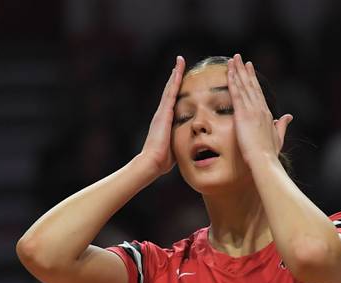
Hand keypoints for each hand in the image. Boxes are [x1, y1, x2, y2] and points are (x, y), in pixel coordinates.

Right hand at [139, 55, 185, 176]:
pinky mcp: (164, 112)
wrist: (152, 162)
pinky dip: (175, 79)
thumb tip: (189, 146)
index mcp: (164, 122)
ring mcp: (162, 112)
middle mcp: (162, 114)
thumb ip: (180, 142)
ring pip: (170, 88)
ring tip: (180, 61)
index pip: (172, 102)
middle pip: (169, 91)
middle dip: (175, 78)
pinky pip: (171, 92)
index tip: (180, 80)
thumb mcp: (174, 148)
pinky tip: (179, 68)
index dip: (176, 91)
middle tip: (179, 64)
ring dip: (175, 74)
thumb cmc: (162, 160)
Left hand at [226, 54, 291, 167]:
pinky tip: (229, 72)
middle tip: (239, 58)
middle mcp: (260, 109)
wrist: (264, 160)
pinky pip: (237, 94)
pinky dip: (233, 82)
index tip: (249, 69)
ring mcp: (252, 110)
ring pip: (244, 86)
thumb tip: (288, 116)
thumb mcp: (278, 137)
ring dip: (238, 71)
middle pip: (251, 85)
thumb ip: (282, 126)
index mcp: (267, 114)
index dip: (253, 80)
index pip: (258, 93)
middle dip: (245, 70)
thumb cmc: (270, 154)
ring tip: (233, 59)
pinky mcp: (242, 115)